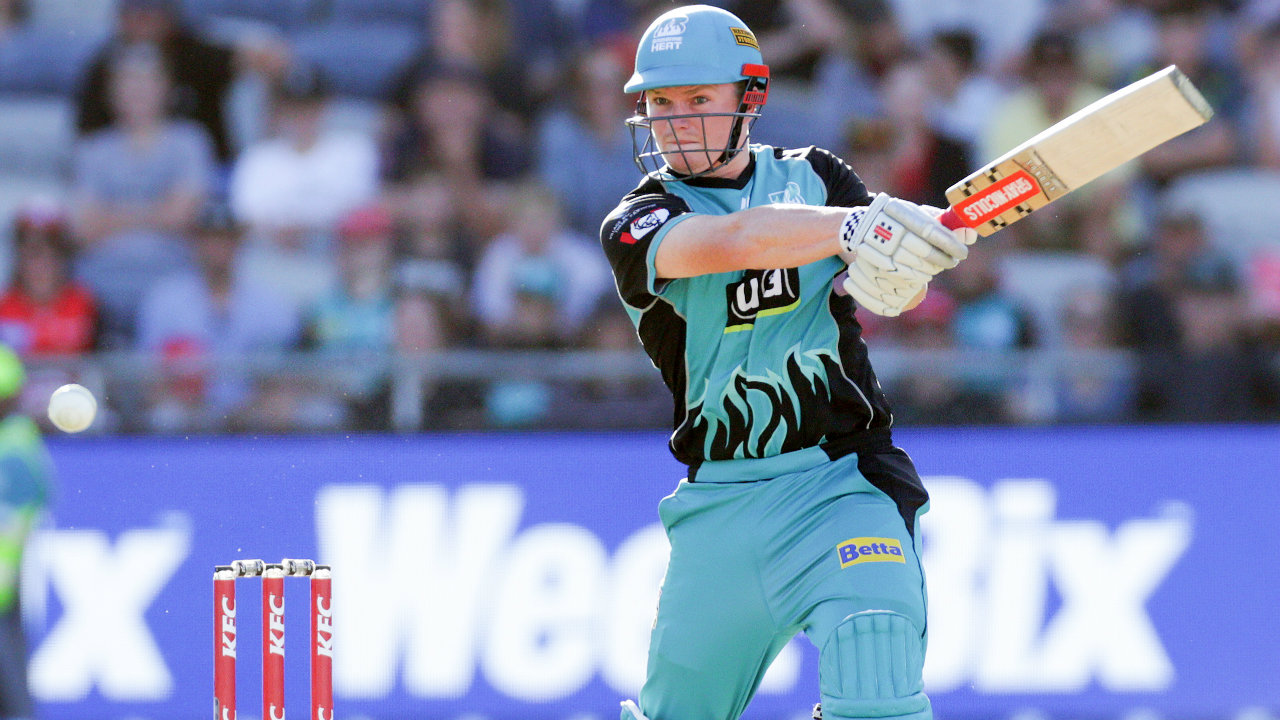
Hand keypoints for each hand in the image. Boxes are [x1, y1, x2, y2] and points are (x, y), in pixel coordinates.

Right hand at [836, 194, 969, 315]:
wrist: (862, 224)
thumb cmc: (900, 218)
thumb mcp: (919, 213)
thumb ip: (944, 223)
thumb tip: (970, 233)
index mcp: (904, 213)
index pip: (932, 232)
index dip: (950, 244)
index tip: (963, 252)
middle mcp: (892, 229)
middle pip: (924, 252)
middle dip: (943, 259)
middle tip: (952, 261)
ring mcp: (881, 246)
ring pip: (914, 266)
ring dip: (932, 270)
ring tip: (938, 267)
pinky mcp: (875, 260)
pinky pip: (901, 274)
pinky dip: (917, 277)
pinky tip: (924, 274)